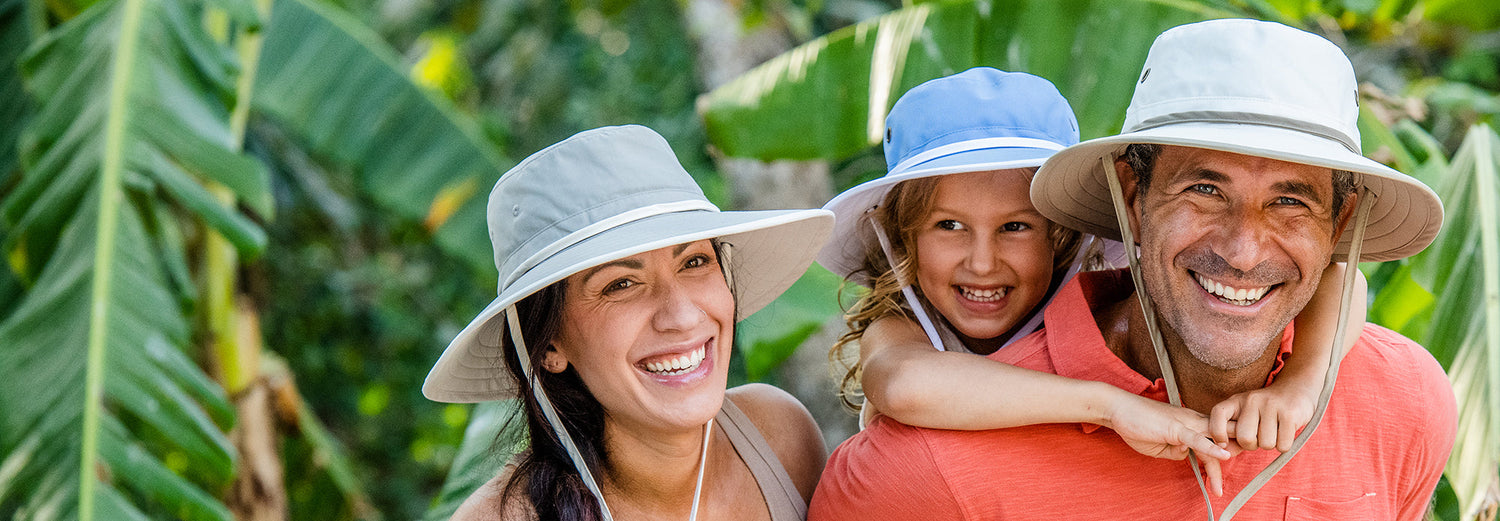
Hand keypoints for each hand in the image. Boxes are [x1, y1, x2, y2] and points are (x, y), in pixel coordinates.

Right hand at [1104, 391, 1232, 493]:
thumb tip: (1187, 456)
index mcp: (1192, 424)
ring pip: (1215, 438)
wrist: (1118, 408)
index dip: (1229, 449)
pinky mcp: (1175, 428)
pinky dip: (1211, 448)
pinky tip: (1224, 456)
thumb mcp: (1160, 446)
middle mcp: (1194, 421)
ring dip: (1229, 454)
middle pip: (1224, 436)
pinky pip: (1197, 439)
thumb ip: (1176, 451)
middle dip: (1241, 448)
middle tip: (1253, 460)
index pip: (1217, 438)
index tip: (1237, 464)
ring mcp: (1186, 424)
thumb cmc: (1137, 424)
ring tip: (1237, 471)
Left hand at [1209, 384, 1315, 452]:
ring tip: (1273, 432)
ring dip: (1269, 445)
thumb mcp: (1245, 417)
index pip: (1218, 413)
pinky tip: (1284, 433)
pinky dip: (1283, 446)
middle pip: (1245, 438)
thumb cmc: (1265, 411)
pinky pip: (1283, 445)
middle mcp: (1252, 400)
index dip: (1216, 432)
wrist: (1296, 389)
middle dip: (1251, 445)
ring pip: (1266, 444)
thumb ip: (1233, 435)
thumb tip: (1225, 452)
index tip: (1222, 444)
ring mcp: (1272, 405)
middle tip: (1258, 437)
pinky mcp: (1290, 414)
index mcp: (1237, 400)